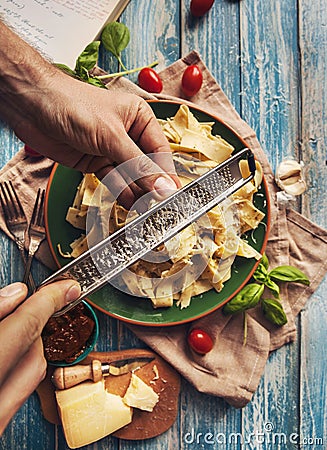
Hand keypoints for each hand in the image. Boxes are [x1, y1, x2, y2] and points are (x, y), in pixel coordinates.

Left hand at [0, 22, 179, 207]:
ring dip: (137, 194)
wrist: (31, 106)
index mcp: (140, 119)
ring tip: (147, 214)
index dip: (166, 176)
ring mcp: (111, 150)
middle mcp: (129, 135)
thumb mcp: (111, 136)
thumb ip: (138, 165)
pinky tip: (131, 206)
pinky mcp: (95, 163)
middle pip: (146, 167)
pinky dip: (120, 193)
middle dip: (152, 188)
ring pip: (130, 177)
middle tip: (160, 210)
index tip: (173, 197)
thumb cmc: (73, 106)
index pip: (160, 152)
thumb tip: (164, 187)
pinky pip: (113, 181)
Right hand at [0, 280, 80, 433]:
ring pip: (32, 377)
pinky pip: (18, 394)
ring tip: (12, 332)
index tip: (67, 288)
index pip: (28, 326)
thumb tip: (17, 294)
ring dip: (29, 350)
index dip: (51, 300)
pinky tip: (7, 358)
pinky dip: (19, 371)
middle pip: (36, 356)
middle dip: (37, 329)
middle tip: (30, 309)